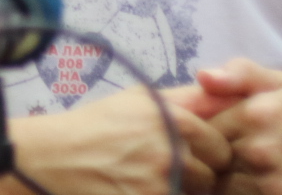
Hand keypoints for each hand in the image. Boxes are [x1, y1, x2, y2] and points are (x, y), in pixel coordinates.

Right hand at [13, 84, 233, 194]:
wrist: (54, 156)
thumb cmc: (97, 124)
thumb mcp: (139, 98)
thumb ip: (187, 98)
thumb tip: (227, 96)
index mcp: (174, 120)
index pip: (221, 148)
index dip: (210, 154)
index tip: (196, 155)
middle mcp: (170, 153)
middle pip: (211, 178)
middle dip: (198, 178)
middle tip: (170, 171)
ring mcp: (158, 185)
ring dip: (178, 193)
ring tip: (148, 181)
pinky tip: (136, 189)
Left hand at [182, 60, 281, 194]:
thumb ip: (242, 74)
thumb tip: (203, 77)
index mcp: (256, 113)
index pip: (201, 125)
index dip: (204, 129)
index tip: (217, 132)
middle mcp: (259, 149)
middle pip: (209, 156)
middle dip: (215, 155)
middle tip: (235, 153)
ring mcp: (268, 183)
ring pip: (222, 183)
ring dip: (228, 180)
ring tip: (252, 171)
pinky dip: (245, 192)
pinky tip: (260, 185)